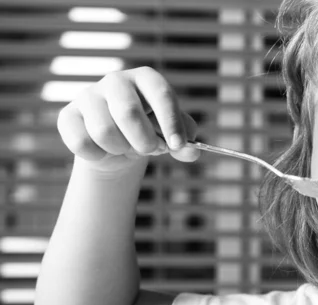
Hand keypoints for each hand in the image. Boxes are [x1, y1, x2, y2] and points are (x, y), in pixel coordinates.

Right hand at [57, 66, 199, 172]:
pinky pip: (81, 143)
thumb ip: (185, 141)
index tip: (177, 145)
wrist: (117, 144)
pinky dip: (98, 155)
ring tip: (126, 147)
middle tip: (150, 150)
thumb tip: (191, 152)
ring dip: (121, 149)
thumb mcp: (172, 134)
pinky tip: (103, 150)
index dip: (171, 122)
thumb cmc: (150, 131)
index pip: (161, 94)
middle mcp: (116, 80)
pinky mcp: (68, 115)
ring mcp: (88, 95)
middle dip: (144, 141)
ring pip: (104, 131)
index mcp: (146, 79)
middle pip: (128, 113)